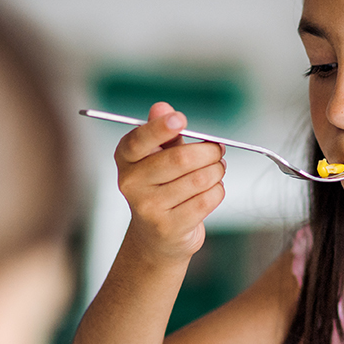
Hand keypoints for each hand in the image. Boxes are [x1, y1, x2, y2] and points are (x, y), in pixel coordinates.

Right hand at [115, 102, 225, 260]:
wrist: (157, 236)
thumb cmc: (161, 186)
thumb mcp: (158, 156)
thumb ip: (163, 132)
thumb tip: (161, 107)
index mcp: (126, 158)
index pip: (139, 140)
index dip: (160, 128)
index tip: (180, 119)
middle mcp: (131, 183)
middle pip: (180, 159)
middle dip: (209, 151)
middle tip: (218, 149)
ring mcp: (148, 207)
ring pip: (199, 179)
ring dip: (217, 171)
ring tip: (217, 169)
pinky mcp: (169, 227)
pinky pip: (207, 199)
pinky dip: (217, 190)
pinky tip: (212, 190)